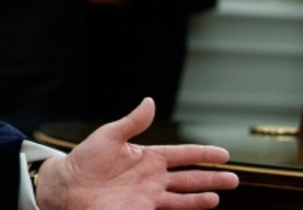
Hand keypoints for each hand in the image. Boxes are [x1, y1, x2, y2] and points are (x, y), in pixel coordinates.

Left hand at [35, 98, 238, 208]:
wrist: (68, 186)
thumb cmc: (84, 160)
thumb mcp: (109, 135)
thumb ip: (133, 122)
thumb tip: (150, 102)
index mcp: (147, 156)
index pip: (183, 154)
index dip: (204, 154)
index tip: (224, 154)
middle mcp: (152, 176)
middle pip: (189, 177)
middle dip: (212, 178)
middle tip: (234, 178)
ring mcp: (149, 195)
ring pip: (184, 196)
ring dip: (202, 197)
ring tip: (220, 196)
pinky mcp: (142, 209)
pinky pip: (170, 209)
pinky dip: (186, 208)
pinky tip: (200, 207)